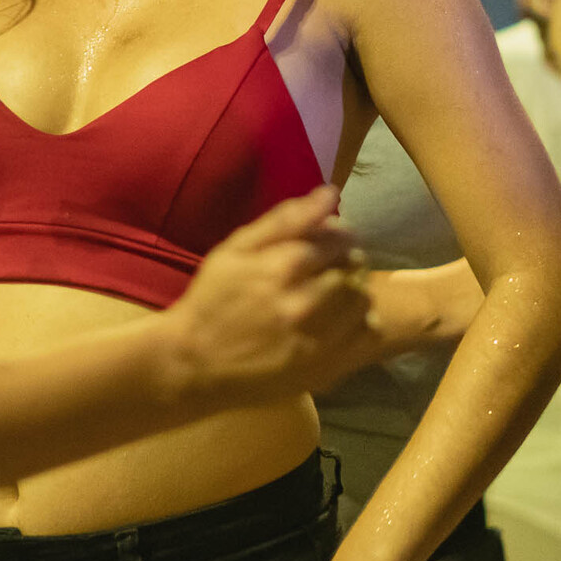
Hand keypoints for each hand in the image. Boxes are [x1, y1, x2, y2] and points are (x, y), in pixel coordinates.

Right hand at [161, 186, 373, 406]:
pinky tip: (341, 320)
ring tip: (336, 291)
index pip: (338, 238)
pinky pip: (367, 335)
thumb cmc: (212, 298)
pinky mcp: (325, 368)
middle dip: (347, 259)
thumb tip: (330, 193)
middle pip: (353, 267)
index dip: (339, 234)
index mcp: (283, 267)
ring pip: (362, 299)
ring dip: (355, 289)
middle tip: (332, 264)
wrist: (194, 362)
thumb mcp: (235, 249)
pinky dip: (361, 322)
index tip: (331, 239)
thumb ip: (285, 220)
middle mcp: (306, 302)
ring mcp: (318, 339)